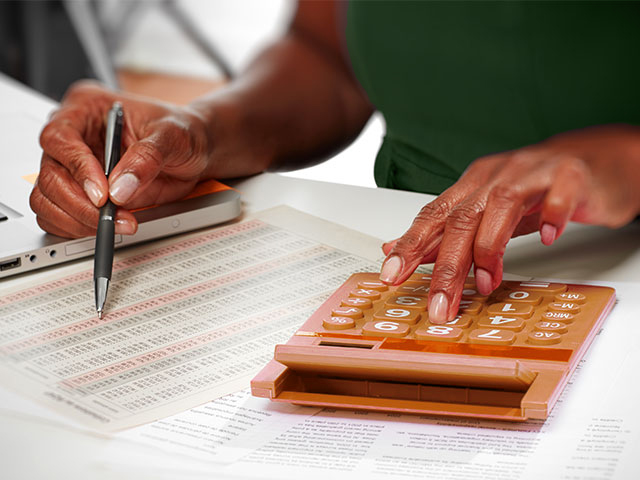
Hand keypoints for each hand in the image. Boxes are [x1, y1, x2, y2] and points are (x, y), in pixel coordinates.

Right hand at [30, 81, 212, 237]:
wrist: (195, 150)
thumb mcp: (172, 136)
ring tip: (117, 223)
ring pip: (48, 198)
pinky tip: (107, 226)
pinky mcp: (81, 191)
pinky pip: (60, 215)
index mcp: (86, 108)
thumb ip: (146, 158)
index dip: (77, 168)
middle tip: (111, 216)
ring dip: (79, 219)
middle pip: (50, 173)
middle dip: (80, 203)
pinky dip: (78, 227)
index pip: (60, 137)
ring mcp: (73, 166)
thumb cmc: (181, 132)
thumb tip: (120, 187)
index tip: (102, 194)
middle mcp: (74, 136)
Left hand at [379, 125, 639, 323]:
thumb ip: (446, 233)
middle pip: (462, 219)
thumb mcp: (486, 212)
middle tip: (439, 303)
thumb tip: (400, 250)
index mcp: (472, 185)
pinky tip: (549, 238)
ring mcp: (533, 172)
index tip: (391, 276)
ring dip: (490, 249)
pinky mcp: (571, 174)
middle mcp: (496, 175)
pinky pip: (558, 194)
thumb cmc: (536, 189)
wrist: (593, 160)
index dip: (410, 245)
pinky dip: (552, 216)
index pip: (433, 216)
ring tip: (485, 283)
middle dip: (446, 266)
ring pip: (501, 205)